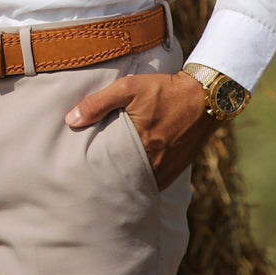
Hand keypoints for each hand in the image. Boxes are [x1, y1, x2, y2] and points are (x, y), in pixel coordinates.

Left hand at [65, 70, 215, 190]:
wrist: (204, 95)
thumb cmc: (164, 90)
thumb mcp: (128, 88)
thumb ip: (98, 103)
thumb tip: (70, 120)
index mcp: (141, 146)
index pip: (113, 172)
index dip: (98, 178)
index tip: (84, 180)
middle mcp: (157, 163)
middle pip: (128, 183)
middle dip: (112, 185)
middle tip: (95, 186)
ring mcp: (170, 168)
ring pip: (143, 185)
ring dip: (129, 184)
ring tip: (112, 184)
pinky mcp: (179, 167)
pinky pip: (158, 182)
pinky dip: (146, 181)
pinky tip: (134, 177)